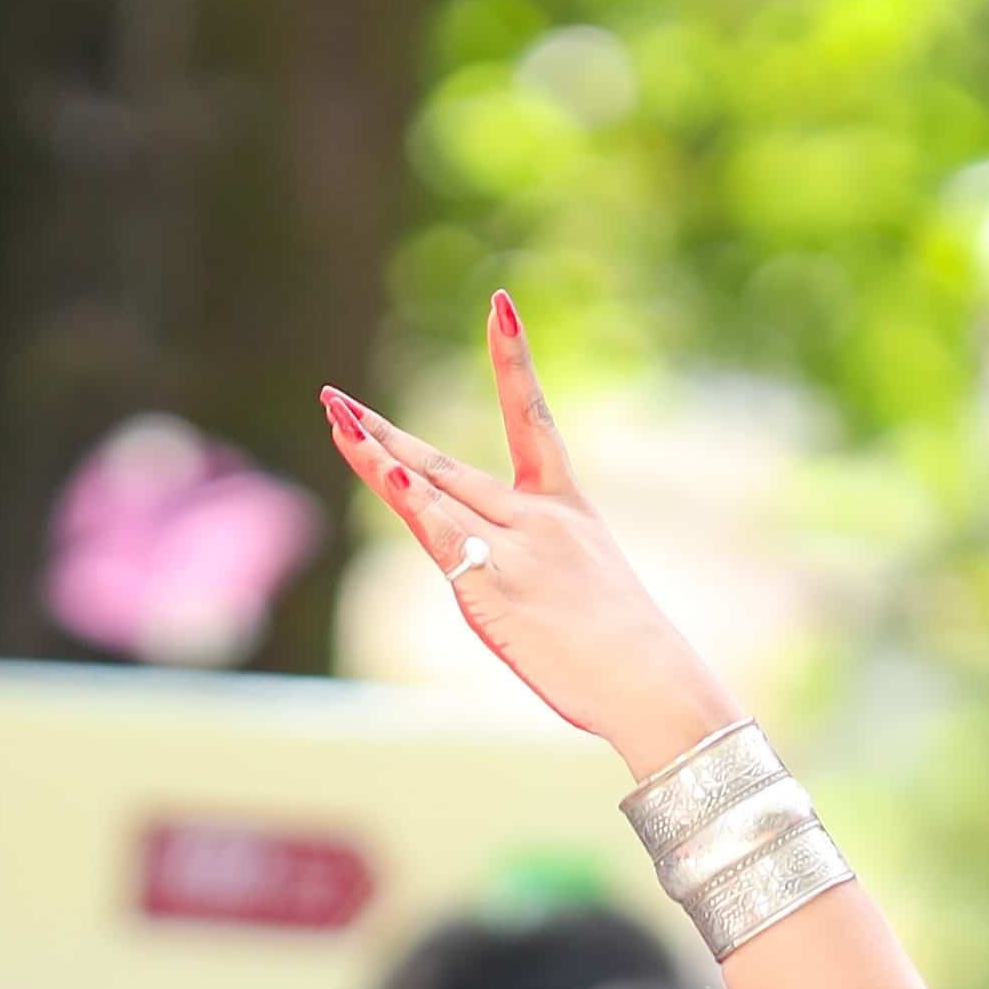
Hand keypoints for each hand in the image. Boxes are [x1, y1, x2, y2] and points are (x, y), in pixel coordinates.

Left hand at [318, 298, 739, 776]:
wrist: (654, 682)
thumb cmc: (631, 658)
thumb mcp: (587, 596)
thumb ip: (536, 575)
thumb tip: (495, 584)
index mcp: (567, 510)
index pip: (534, 419)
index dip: (515, 361)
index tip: (501, 305)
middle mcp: (537, 516)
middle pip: (444, 464)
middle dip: (384, 433)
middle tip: (333, 399)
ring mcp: (515, 544)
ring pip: (431, 490)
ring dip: (374, 454)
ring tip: (334, 416)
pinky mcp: (496, 582)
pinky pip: (443, 536)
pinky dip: (411, 501)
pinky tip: (386, 470)